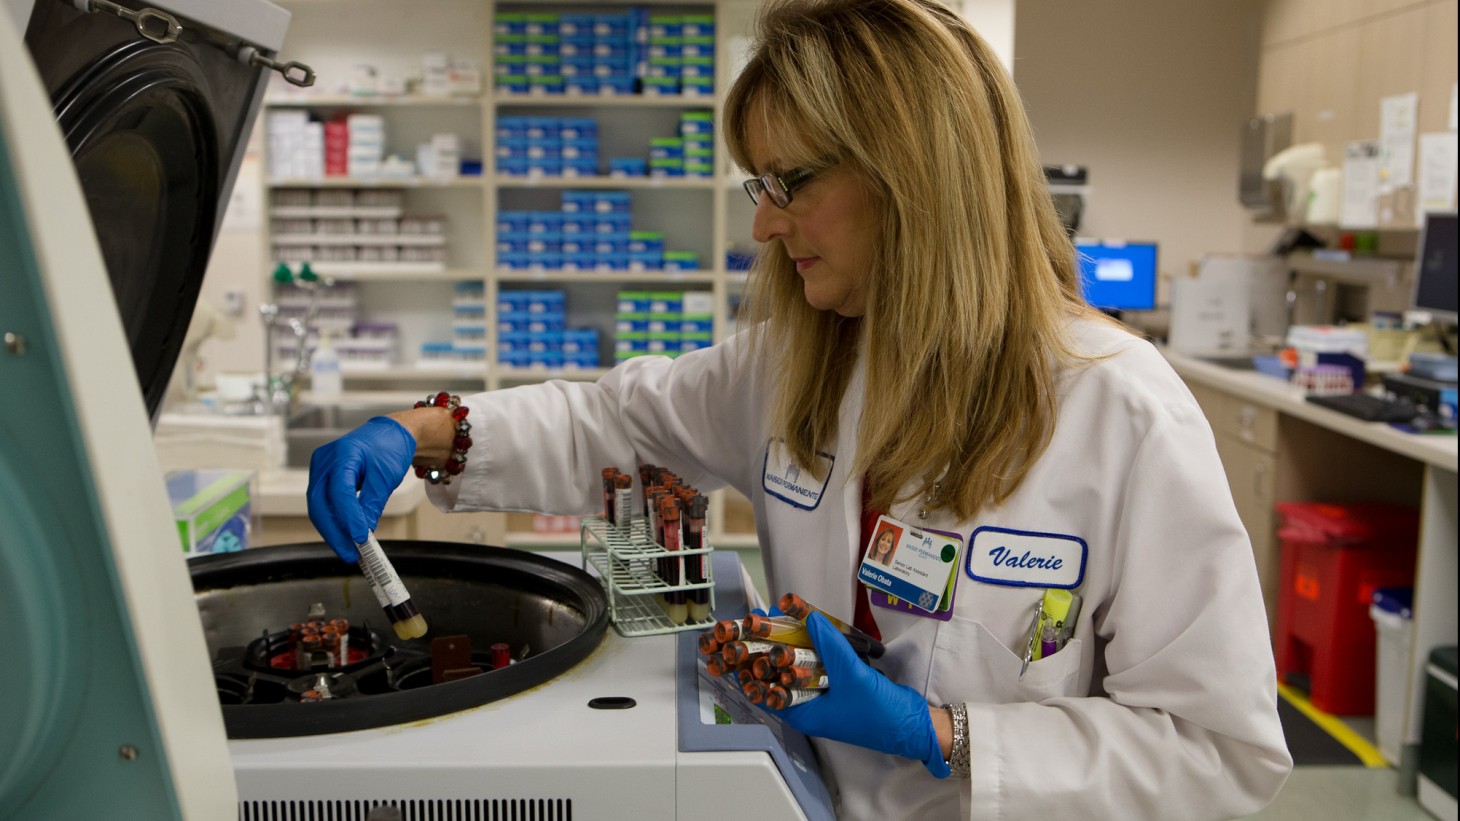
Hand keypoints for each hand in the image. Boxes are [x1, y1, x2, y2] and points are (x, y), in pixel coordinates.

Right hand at [306, 416, 415, 562]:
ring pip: (318, 507)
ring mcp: (319, 469)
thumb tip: (364, 532)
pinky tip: (345, 535)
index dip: (348, 518)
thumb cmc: (389, 449)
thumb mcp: (386, 476)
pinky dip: (333, 521)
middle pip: (320, 503)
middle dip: (334, 533)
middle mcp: (324, 461)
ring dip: (332, 530)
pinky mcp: (321, 478)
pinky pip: (323, 503)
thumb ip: (372, 503)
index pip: (340, 491)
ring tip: (349, 550)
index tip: (361, 538)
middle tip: (350, 554)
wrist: (389, 434)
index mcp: (343, 454)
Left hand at [769, 612, 948, 777]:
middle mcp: (809, 707)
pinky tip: (811, 630)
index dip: (755, 662)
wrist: (913, 726)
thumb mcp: (852, 676)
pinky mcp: (839, 688)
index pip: (766, 689)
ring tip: (782, 617)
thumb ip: (830, 646)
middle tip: (765, 619)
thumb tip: (809, 618)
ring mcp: (824, 698)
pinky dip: (815, 649)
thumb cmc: (880, 713)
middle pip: (782, 674)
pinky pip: (820, 666)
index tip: (748, 636)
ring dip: (793, 644)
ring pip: (801, 667)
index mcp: (803, 714)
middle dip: (771, 646)